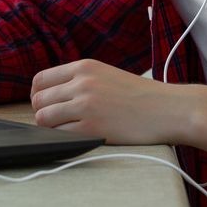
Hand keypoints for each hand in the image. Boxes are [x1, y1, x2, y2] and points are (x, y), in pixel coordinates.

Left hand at [29, 59, 185, 144]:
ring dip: (50, 128)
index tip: (46, 105)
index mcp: (84, 67)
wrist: (168, 109)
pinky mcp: (92, 127)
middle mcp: (81, 83)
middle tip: (57, 121)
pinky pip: (60, 135)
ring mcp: (85, 105)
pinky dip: (64, 139)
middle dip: (43, 113)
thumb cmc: (140, 95)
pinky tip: (78, 137)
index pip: (41, 80)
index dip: (39, 96)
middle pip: (39, 100)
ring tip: (68, 130)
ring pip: (44, 118)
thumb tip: (51, 94)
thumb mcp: (106, 74)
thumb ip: (80, 79)